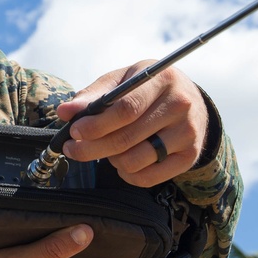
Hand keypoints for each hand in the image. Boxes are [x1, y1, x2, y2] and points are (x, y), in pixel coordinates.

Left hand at [56, 63, 208, 186]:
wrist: (191, 101)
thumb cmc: (148, 89)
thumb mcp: (124, 79)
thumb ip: (94, 94)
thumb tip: (65, 111)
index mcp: (161, 79)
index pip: (125, 109)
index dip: (96, 124)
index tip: (75, 131)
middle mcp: (179, 105)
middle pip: (127, 138)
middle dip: (92, 147)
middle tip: (73, 148)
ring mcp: (187, 133)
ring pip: (135, 160)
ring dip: (111, 160)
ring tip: (107, 149)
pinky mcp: (189, 156)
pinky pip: (148, 178)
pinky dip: (127, 174)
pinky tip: (122, 162)